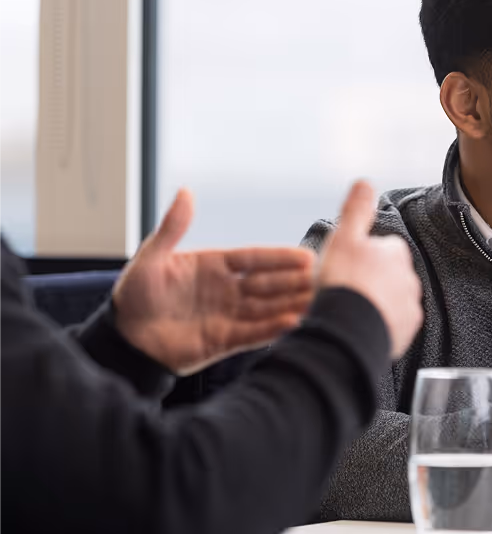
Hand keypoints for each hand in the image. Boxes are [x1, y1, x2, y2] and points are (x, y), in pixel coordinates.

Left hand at [113, 189, 315, 375]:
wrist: (124, 341)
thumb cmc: (134, 296)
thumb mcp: (152, 258)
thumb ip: (173, 228)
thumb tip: (185, 192)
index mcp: (214, 265)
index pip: (254, 258)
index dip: (280, 257)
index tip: (306, 256)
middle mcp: (227, 289)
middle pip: (268, 282)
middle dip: (295, 280)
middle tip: (324, 278)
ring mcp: (228, 314)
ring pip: (267, 307)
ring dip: (292, 303)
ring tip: (317, 302)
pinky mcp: (224, 340)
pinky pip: (254, 332)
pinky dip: (274, 328)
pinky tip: (294, 323)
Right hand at [317, 180, 422, 356]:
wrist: (348, 331)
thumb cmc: (344, 282)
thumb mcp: (344, 237)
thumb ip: (356, 209)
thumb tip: (365, 182)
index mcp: (396, 253)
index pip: (385, 246)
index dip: (364, 254)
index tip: (348, 265)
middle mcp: (409, 279)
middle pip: (389, 275)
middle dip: (372, 280)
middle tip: (347, 290)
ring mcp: (409, 308)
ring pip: (392, 301)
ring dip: (376, 303)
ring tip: (351, 311)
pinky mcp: (406, 334)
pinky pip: (392, 325)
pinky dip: (379, 325)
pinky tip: (360, 327)